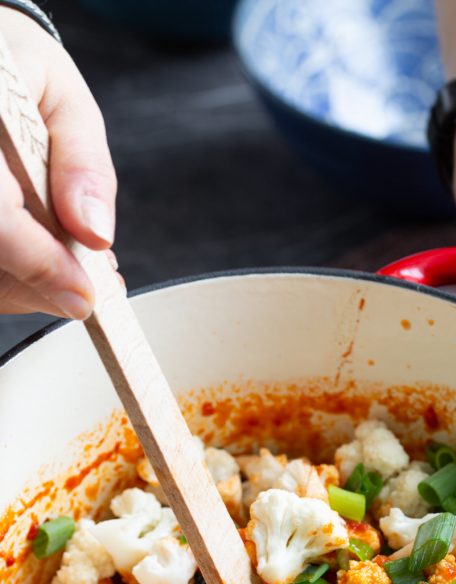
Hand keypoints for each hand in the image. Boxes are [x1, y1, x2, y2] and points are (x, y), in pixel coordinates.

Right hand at [0, 9, 116, 318]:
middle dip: (45, 284)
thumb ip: (83, 165)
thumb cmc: (16, 69)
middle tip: (91, 281)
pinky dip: (15, 279)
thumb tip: (96, 234)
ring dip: (30, 288)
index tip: (85, 296)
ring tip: (69, 263)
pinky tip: (42, 258)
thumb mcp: (63, 98)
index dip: (42, 266)